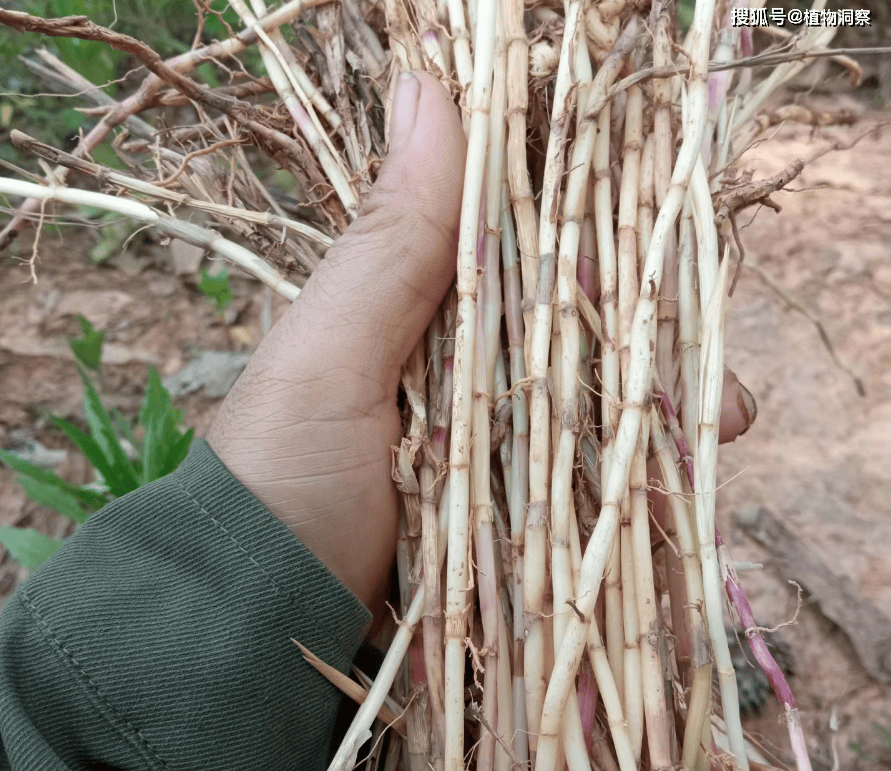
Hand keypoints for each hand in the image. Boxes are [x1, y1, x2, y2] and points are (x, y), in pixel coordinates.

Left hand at [207, 72, 757, 614]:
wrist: (260, 612)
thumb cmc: (282, 474)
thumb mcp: (331, 352)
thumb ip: (394, 242)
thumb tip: (433, 87)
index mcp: (420, 307)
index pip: (526, 246)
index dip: (597, 236)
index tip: (663, 234)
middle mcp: (461, 364)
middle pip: (577, 330)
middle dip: (652, 340)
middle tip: (714, 371)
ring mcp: (486, 441)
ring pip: (592, 405)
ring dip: (660, 413)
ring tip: (725, 421)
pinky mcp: (499, 511)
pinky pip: (579, 483)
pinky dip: (631, 483)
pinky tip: (678, 486)